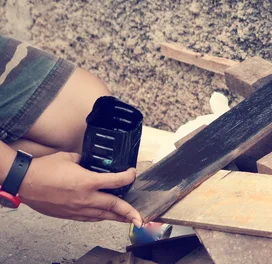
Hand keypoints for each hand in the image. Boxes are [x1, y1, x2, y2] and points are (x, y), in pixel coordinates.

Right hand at [18, 152, 142, 226]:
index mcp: (87, 181)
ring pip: (102, 216)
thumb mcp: (70, 157)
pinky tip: (106, 217)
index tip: (132, 174)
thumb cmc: (45, 169)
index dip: (128, 177)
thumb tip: (90, 161)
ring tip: (128, 219)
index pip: (116, 181)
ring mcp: (77, 208)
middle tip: (140, 217)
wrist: (24, 182)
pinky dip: (100, 217)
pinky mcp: (69, 215)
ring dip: (117, 218)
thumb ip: (84, 160)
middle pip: (113, 206)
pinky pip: (89, 218)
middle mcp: (85, 198)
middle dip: (129, 212)